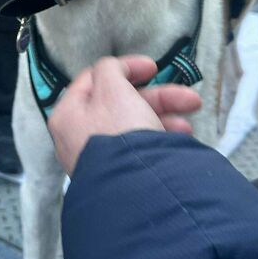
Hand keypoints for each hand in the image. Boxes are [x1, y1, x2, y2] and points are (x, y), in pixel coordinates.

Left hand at [47, 56, 201, 174]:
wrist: (135, 190)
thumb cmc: (119, 133)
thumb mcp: (114, 89)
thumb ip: (112, 69)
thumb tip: (112, 68)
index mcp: (68, 114)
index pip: (94, 79)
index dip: (126, 67)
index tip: (153, 67)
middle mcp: (78, 136)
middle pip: (120, 103)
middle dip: (158, 99)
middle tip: (188, 99)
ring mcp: (99, 157)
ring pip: (134, 126)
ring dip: (165, 119)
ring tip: (187, 127)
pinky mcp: (118, 173)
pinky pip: (139, 148)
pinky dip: (159, 140)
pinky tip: (179, 142)